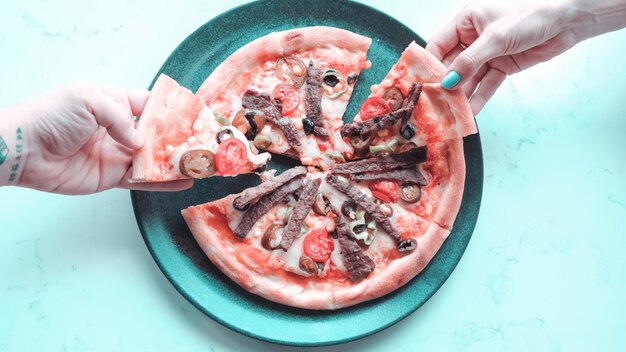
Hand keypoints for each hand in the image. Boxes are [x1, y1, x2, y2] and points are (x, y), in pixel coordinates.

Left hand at [13, 83, 192, 194]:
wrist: (25, 150)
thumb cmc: (51, 117)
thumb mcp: (88, 99)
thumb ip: (121, 117)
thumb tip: (140, 141)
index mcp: (115, 102)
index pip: (151, 105)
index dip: (173, 110)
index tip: (195, 116)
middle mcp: (120, 128)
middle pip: (158, 134)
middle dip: (181, 139)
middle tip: (205, 144)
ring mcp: (118, 153)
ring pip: (154, 159)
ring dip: (176, 162)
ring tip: (200, 164)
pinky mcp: (113, 176)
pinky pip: (143, 180)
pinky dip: (163, 182)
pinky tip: (182, 182)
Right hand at [426, 2, 578, 114]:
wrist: (568, 19)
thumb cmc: (531, 14)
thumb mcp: (495, 37)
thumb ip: (470, 62)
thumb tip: (448, 82)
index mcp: (466, 21)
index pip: (438, 45)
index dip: (429, 64)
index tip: (421, 84)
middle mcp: (473, 37)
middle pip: (452, 65)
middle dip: (445, 84)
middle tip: (435, 104)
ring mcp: (488, 53)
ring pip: (469, 78)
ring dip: (462, 95)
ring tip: (452, 112)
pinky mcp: (502, 65)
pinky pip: (486, 84)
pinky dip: (480, 97)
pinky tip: (472, 110)